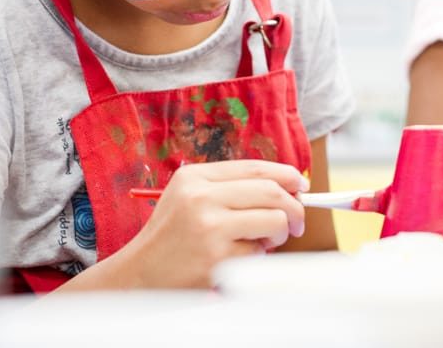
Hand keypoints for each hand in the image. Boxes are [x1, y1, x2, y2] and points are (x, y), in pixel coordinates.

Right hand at [117, 160, 307, 288]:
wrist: (141, 274)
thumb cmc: (171, 236)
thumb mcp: (188, 197)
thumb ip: (229, 187)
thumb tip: (284, 188)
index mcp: (195, 177)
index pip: (255, 168)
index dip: (285, 175)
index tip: (300, 185)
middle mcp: (201, 197)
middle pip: (271, 191)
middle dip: (293, 207)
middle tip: (295, 222)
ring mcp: (210, 228)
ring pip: (273, 220)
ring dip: (277, 234)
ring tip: (261, 242)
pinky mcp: (218, 258)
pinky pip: (259, 252)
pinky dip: (256, 257)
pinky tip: (235, 259)